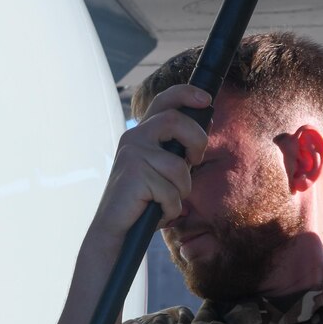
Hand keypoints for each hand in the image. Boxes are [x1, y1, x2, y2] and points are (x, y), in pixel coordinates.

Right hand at [89, 84, 210, 240]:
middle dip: (197, 141)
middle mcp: (135, 137)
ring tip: (165, 201)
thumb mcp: (163, 170)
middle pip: (176, 121)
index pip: (164, 101)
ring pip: (179, 167)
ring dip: (180, 191)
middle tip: (195, 160)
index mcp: (143, 134)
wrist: (115, 229)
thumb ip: (179, 150)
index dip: (187, 94)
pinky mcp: (134, 174)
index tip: (207, 100)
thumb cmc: (143, 202)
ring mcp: (133, 154)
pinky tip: (155, 211)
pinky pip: (171, 192)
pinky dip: (170, 208)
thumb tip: (204, 126)